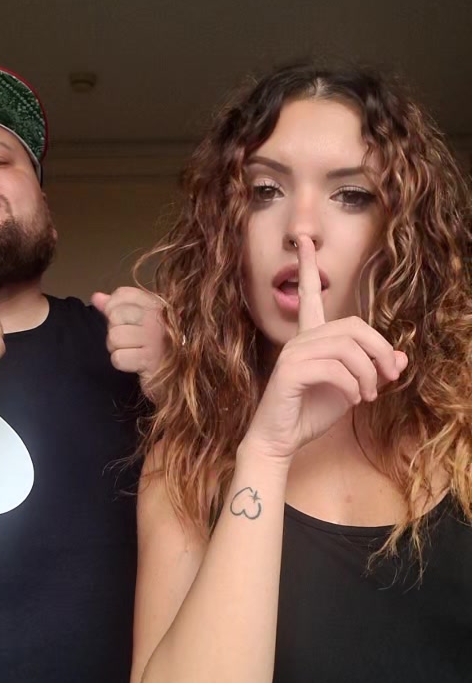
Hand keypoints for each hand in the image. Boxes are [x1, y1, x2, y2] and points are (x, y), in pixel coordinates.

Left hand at [91, 286, 166, 396]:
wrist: (179, 378)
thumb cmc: (157, 348)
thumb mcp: (140, 322)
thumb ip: (117, 307)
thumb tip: (96, 297)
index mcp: (157, 304)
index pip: (123, 294)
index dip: (113, 307)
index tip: (124, 321)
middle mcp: (158, 317)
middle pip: (115, 315)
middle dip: (116, 331)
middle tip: (131, 341)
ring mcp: (155, 338)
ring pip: (114, 337)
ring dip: (118, 349)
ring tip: (133, 352)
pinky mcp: (150, 360)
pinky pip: (118, 357)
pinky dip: (122, 363)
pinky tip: (135, 363)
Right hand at [241, 236, 407, 463]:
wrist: (280, 441)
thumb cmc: (309, 413)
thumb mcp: (351, 390)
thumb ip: (372, 371)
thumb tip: (401, 357)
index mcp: (309, 338)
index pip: (309, 296)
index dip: (308, 268)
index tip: (306, 242)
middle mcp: (299, 339)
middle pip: (353, 326)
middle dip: (380, 351)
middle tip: (389, 378)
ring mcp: (293, 353)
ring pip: (347, 348)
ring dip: (368, 374)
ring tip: (368, 396)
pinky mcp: (290, 371)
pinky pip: (335, 368)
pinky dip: (352, 386)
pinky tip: (352, 400)